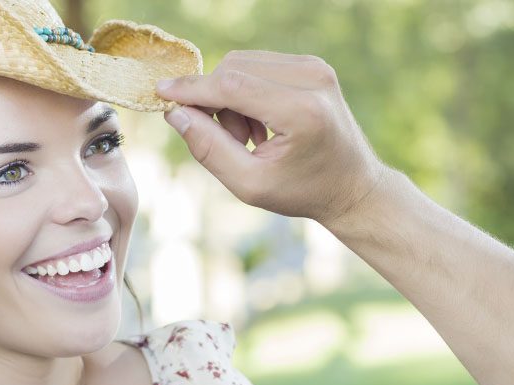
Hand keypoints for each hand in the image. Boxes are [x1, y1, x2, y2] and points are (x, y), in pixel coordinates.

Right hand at [155, 50, 385, 224]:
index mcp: (302, 112)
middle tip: (233, 142)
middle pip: (234, 68)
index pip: (231, 85)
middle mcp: (313, 79)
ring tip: (252, 138)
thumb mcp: (251, 185)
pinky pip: (259, 65)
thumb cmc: (304, 191)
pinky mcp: (314, 66)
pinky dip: (248, 91)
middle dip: (216, 102)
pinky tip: (263, 125)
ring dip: (232, 97)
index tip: (160, 93)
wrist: (353, 186)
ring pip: (243, 63)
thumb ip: (209, 149)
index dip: (191, 89)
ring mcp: (316, 68)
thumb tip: (174, 113)